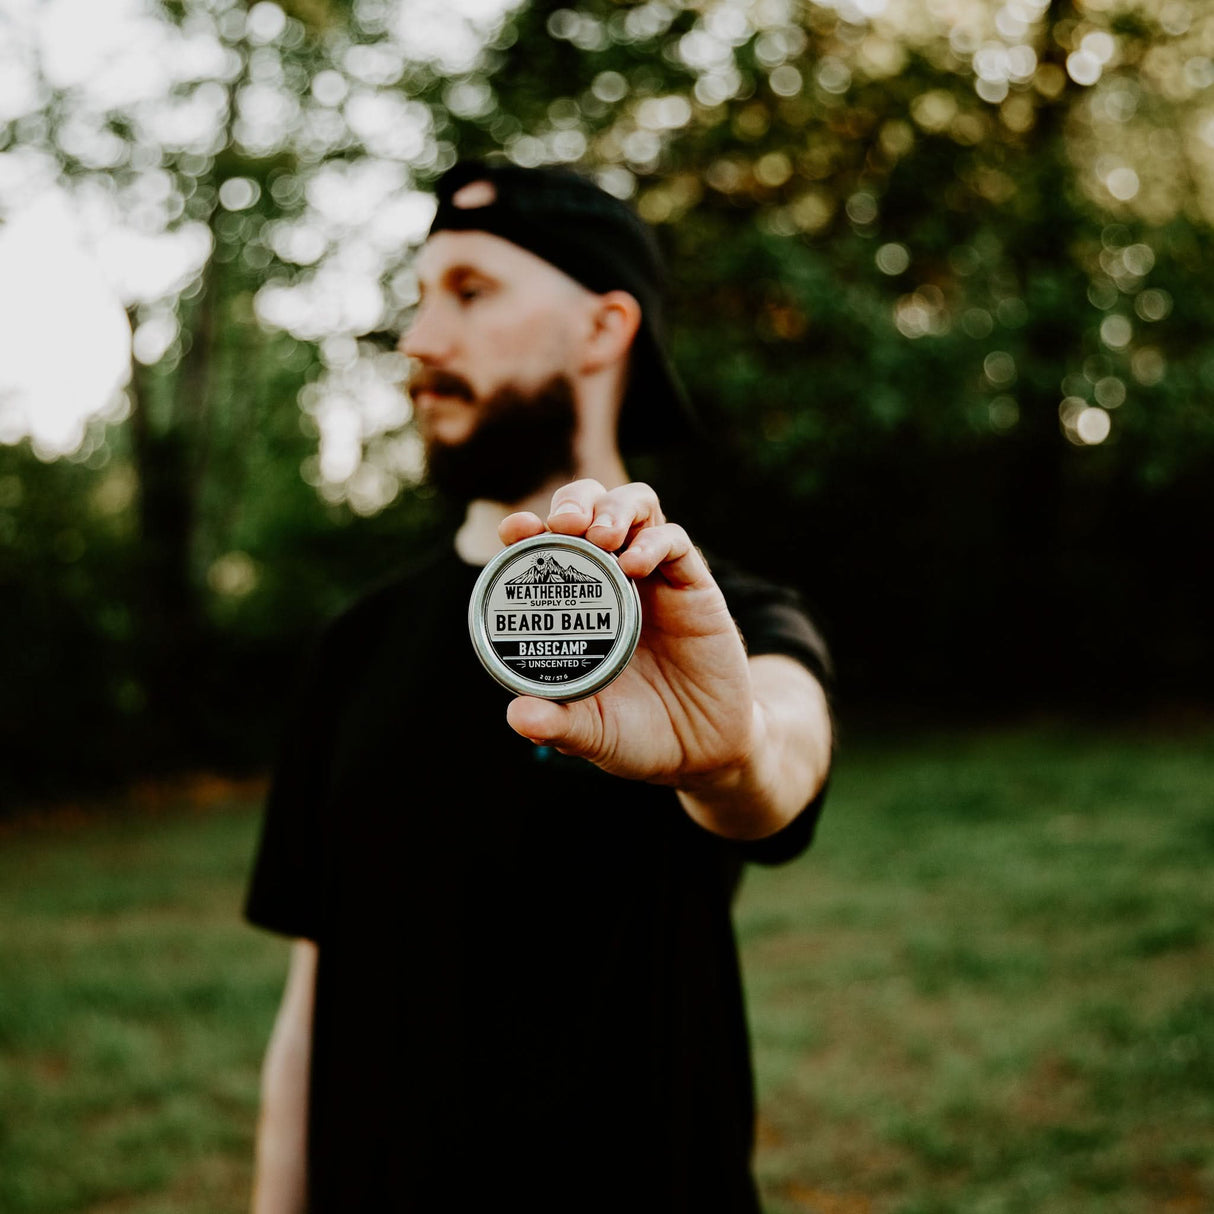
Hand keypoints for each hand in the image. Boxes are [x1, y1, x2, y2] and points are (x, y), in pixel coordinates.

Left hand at [498, 479, 755, 788]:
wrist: (704, 752)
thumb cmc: (639, 735)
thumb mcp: (593, 733)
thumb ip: (558, 724)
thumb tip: (518, 717)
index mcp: (577, 604)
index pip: (548, 546)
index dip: (528, 528)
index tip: (513, 532)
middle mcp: (613, 580)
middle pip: (592, 506)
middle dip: (573, 501)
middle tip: (561, 525)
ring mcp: (655, 578)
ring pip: (636, 508)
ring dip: (613, 509)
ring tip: (598, 535)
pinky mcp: (694, 587)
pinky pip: (675, 542)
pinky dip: (653, 542)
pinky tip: (633, 565)